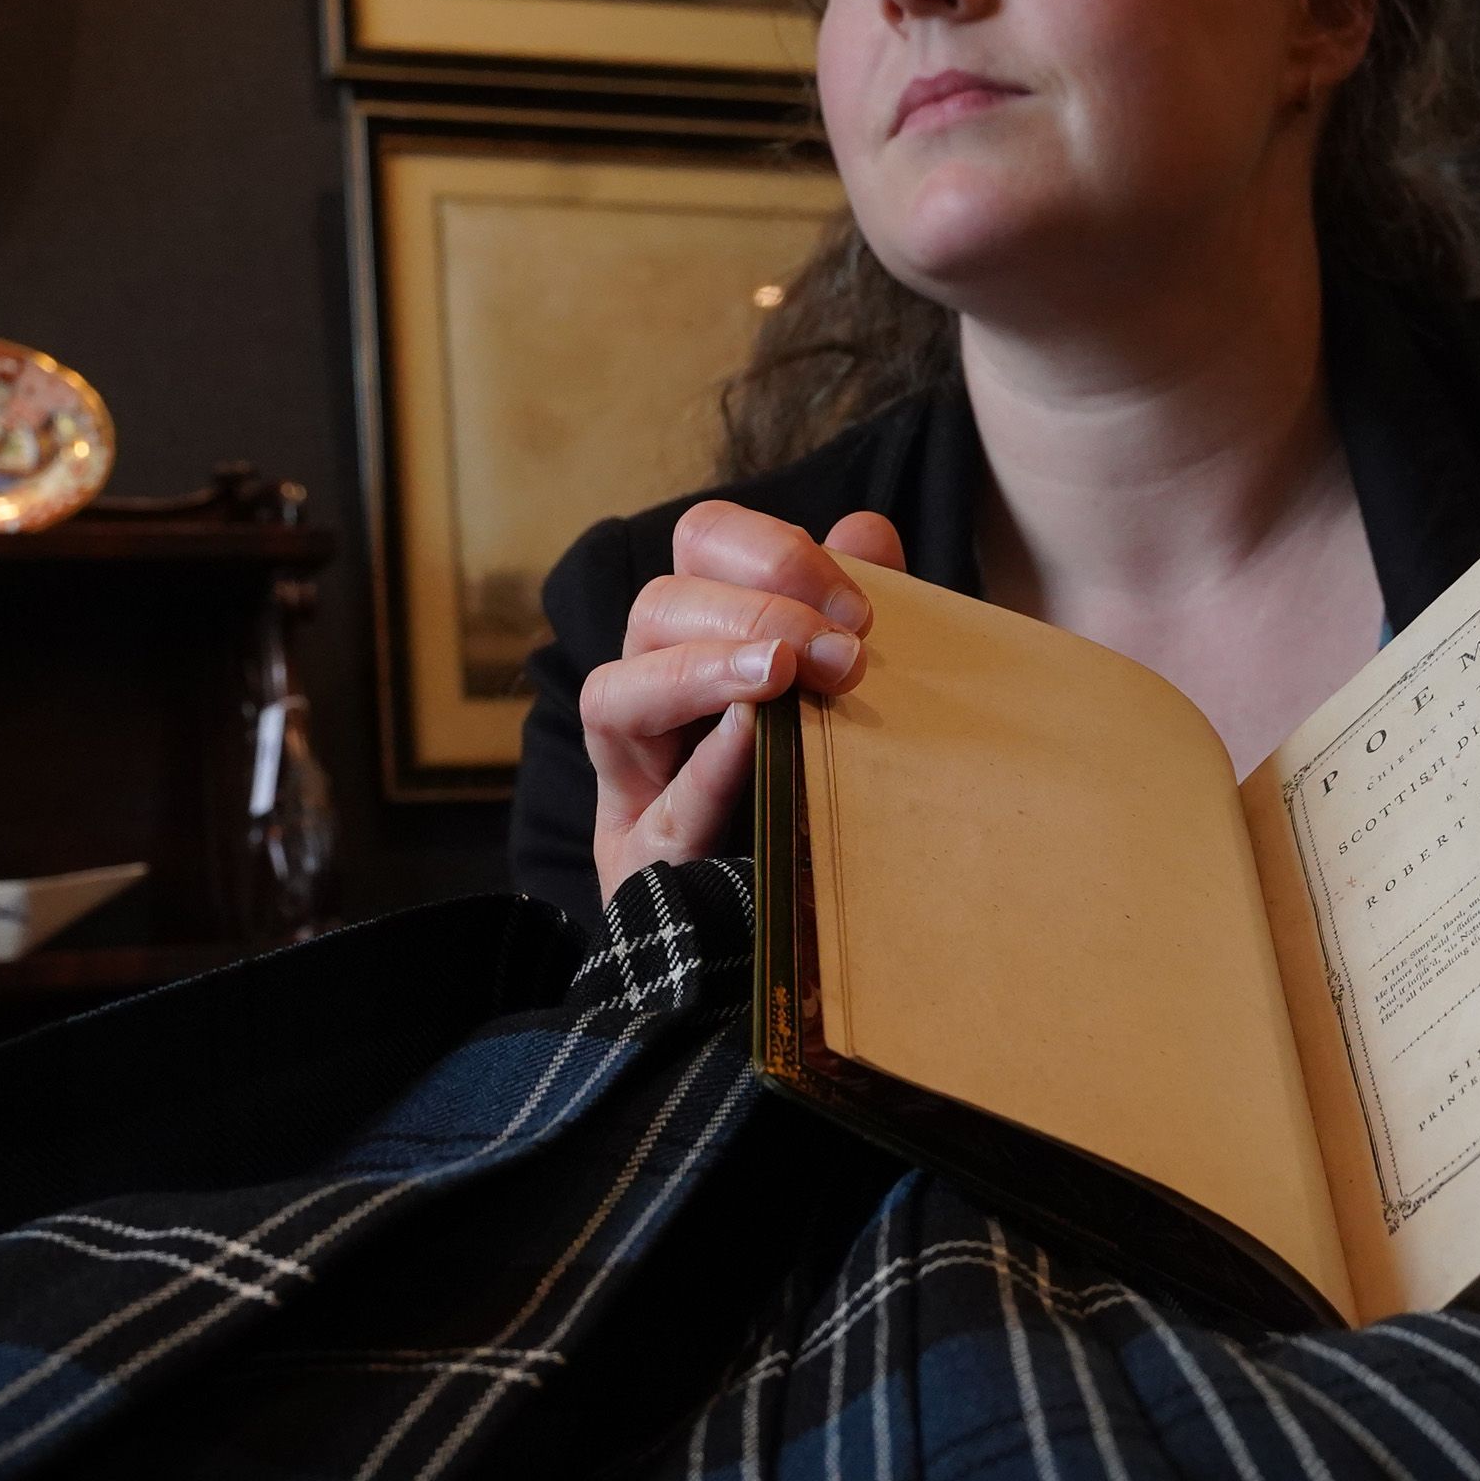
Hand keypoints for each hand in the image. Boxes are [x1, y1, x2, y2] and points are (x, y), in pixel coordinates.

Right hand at [582, 502, 905, 906]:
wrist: (795, 948)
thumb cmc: (825, 799)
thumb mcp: (849, 698)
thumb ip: (852, 617)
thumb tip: (865, 532)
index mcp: (699, 644)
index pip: (699, 549)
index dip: (770, 550)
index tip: (858, 603)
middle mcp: (648, 703)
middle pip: (656, 608)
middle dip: (756, 610)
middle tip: (846, 654)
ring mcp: (632, 788)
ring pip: (614, 694)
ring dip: (703, 669)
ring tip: (781, 676)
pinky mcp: (641, 870)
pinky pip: (656, 810)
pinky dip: (704, 767)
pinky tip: (752, 739)